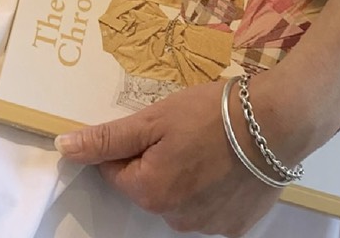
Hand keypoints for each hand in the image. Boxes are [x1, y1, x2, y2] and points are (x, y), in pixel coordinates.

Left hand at [55, 75, 315, 236]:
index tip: (155, 123)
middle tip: (185, 129)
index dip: (131, 142)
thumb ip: (107, 138)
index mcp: (149, 192)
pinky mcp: (236, 226)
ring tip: (210, 142)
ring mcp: (208, 227)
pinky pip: (212, 207)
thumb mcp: (153, 118)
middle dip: (158, 158)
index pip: (117, 168)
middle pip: (150, 184)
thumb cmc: (211, 114)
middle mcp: (175, 219)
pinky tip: (227, 162)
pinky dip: (214, 187)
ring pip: (181, 196)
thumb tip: (64, 147)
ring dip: (186, 173)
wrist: (275, 122)